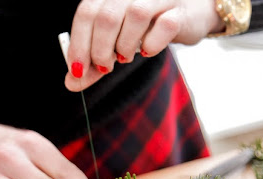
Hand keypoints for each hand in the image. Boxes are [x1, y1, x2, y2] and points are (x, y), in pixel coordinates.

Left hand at [64, 0, 223, 91]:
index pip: (86, 12)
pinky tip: (147, 51)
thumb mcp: (116, 43)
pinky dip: (151, 46)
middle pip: (106, 15)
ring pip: (135, 15)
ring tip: (125, 57)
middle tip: (105, 67)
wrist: (191, 15)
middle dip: (100, 50)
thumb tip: (71, 82)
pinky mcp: (181, 11)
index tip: (77, 71)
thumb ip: (95, 61)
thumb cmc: (148, 27)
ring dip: (125, 46)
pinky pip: (164, 26)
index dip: (78, 44)